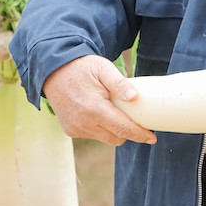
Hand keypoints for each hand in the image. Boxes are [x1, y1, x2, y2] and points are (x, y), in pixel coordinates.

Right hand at [42, 54, 157, 146]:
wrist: (53, 70)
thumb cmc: (81, 67)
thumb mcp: (102, 68)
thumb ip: (120, 83)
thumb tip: (136, 98)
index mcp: (95, 109)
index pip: (123, 129)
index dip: (140, 135)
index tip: (152, 138)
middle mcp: (84, 123)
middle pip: (116, 137)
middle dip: (128, 131)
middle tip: (135, 119)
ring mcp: (76, 128)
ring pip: (105, 137)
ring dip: (113, 129)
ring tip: (114, 111)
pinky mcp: (70, 130)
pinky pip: (92, 134)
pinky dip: (100, 128)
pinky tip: (98, 113)